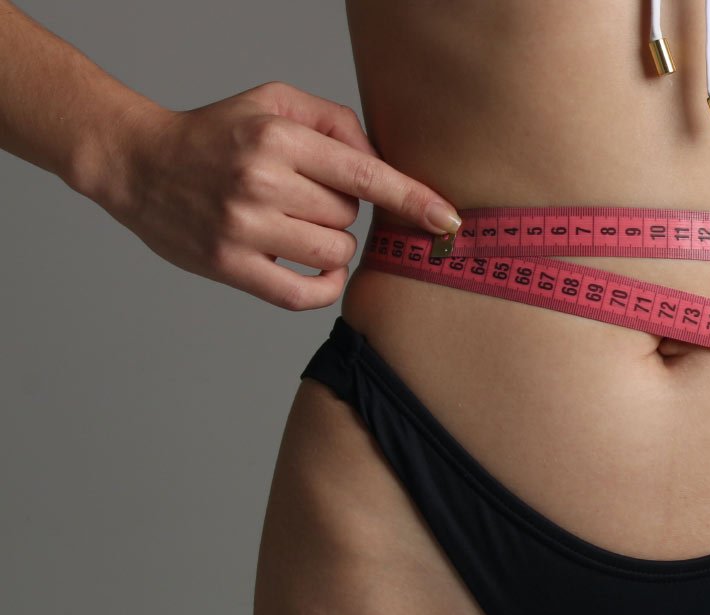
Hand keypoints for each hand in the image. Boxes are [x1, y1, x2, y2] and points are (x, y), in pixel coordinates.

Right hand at [97, 80, 460, 310]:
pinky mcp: (230, 266)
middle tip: (303, 197)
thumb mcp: (273, 102)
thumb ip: (335, 122)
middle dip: (341, 211)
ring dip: (331, 246)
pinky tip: (317, 272)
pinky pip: (303, 294)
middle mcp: (261, 181)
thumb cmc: (218, 133)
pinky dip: (323, 287)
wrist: (137, 163)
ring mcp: (244, 227)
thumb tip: (381, 161)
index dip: (412, 199)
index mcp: (277, 137)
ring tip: (298, 226)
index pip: (364, 174)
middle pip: (349, 217)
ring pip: (334, 254)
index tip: (448, 220)